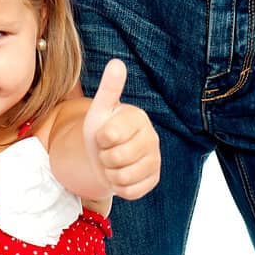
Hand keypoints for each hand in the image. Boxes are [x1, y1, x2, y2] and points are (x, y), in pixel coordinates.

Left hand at [82, 59, 159, 197]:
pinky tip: (121, 175)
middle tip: (107, 150)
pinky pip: (130, 191)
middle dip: (105, 157)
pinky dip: (119, 187)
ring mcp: (155, 160)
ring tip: (113, 162)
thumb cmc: (102, 128)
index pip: (109, 135)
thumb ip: (109, 88)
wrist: (105, 155)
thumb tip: (117, 62)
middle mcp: (152, 138)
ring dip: (111, 173)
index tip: (103, 134)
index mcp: (138, 118)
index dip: (100, 138)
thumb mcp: (100, 109)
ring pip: (123, 177)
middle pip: (117, 158)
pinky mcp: (153, 179)